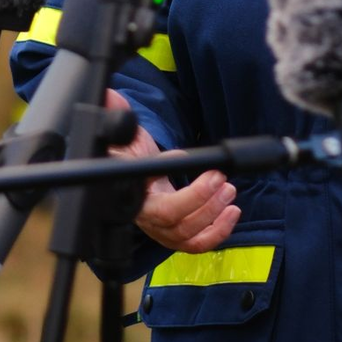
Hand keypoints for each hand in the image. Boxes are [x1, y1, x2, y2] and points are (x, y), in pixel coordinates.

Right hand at [104, 89, 240, 253]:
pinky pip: (195, 244)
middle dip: (204, 203)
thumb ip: (118, 118)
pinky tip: (231, 214)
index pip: (158, 205)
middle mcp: (144, 218)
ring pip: (186, 236)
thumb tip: (110, 97)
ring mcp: (158, 230)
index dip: (189, 196)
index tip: (210, 172)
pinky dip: (216, 233)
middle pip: (175, 223)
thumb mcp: (123, 134)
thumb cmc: (125, 153)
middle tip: (222, 179)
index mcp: (131, 195)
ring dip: (213, 217)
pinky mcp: (173, 235)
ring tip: (229, 192)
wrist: (126, 169)